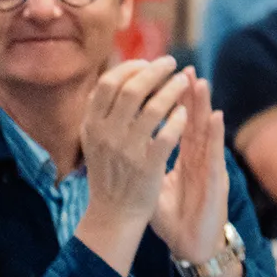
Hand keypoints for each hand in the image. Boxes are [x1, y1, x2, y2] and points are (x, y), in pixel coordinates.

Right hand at [82, 57, 189, 229]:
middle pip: (132, 89)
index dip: (130, 68)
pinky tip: (186, 112)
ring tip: (185, 81)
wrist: (113, 213)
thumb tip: (117, 77)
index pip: (108, 84)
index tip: (148, 63)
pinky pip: (167, 135)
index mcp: (91, 124)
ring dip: (172, 90)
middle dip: (155, 71)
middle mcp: (106, 134)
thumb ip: (103, 111)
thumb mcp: (94, 139)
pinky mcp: (147, 166)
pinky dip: (178, 119)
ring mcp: (126, 150)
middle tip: (172, 63)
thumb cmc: (109, 171)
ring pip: (153, 109)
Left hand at [150, 74, 230, 264]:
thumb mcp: (156, 184)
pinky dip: (216, 135)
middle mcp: (198, 159)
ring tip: (201, 82)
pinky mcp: (215, 183)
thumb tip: (127, 144)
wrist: (192, 244)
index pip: (178, 122)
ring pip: (207, 131)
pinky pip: (215, 155)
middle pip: (194, 119)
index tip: (162, 79)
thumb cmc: (174, 216)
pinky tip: (217, 117)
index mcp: (184, 158)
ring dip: (204, 106)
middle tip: (184, 69)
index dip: (172, 101)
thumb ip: (149, 161)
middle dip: (188, 93)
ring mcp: (208, 169)